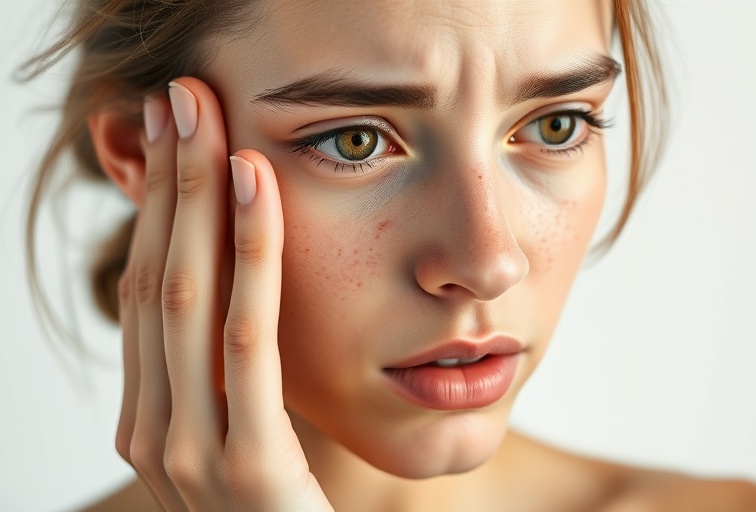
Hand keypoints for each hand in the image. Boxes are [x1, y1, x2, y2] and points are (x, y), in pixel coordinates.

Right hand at [114, 77, 332, 510]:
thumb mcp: (253, 433)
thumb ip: (233, 377)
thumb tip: (237, 293)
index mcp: (152, 420)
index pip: (148, 291)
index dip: (158, 208)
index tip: (175, 137)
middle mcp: (154, 432)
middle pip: (156, 279)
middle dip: (167, 183)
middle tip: (180, 99)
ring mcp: (189, 454)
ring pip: (186, 296)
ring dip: (195, 197)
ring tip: (207, 118)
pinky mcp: (245, 469)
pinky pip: (244, 339)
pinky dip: (249, 256)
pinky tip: (256, 187)